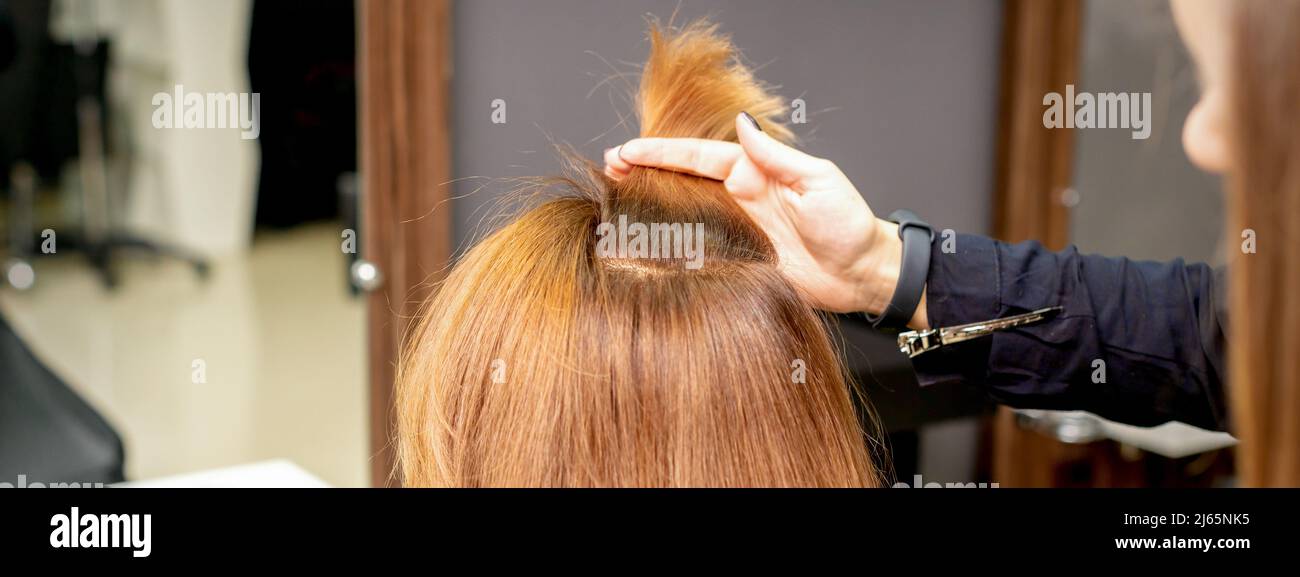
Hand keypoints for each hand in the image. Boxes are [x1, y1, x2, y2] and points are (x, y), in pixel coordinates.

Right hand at [606, 113, 924, 326]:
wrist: (863, 273)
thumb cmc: (848, 223)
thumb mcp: (815, 179)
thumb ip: (775, 155)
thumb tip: (743, 123)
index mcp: (754, 174)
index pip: (698, 157)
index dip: (660, 153)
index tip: (627, 151)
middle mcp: (740, 200)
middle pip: (681, 182)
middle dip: (644, 173)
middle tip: (608, 169)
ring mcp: (736, 232)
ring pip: (683, 215)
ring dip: (650, 206)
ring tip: (615, 200)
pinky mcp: (739, 264)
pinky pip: (698, 254)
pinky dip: (671, 249)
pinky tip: (646, 247)